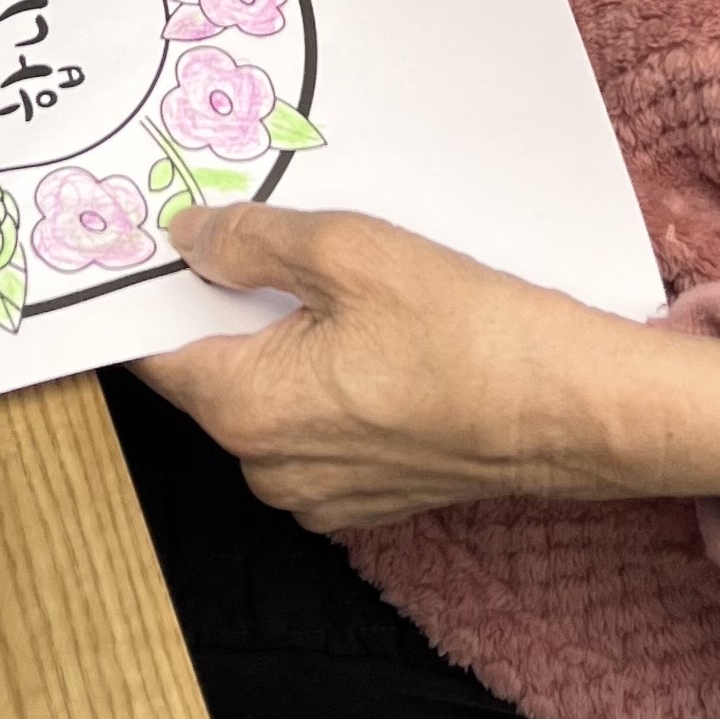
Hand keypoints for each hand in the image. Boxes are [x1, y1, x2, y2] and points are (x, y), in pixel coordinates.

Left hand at [138, 206, 719, 529]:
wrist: (569, 408)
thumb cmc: (469, 333)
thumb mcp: (351, 253)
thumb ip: (254, 244)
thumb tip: (190, 237)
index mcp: (247, 409)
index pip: (155, 347)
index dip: (152, 285)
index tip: (150, 237)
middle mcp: (269, 466)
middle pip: (210, 366)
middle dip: (227, 299)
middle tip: (254, 226)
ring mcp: (318, 490)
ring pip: (265, 391)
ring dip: (280, 333)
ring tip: (328, 272)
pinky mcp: (364, 492)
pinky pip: (314, 421)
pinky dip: (323, 371)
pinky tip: (367, 325)